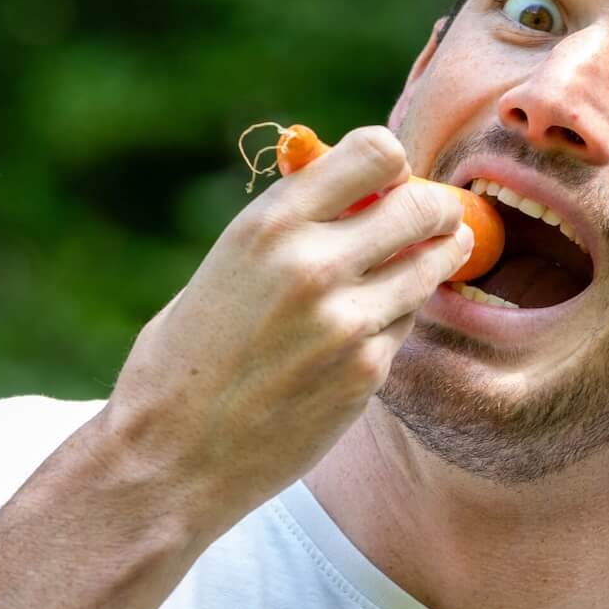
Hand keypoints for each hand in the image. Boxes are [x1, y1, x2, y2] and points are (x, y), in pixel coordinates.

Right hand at [97, 126, 471, 544]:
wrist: (171, 457)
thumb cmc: (187, 356)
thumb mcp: (227, 264)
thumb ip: (292, 224)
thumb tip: (354, 185)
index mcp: (270, 224)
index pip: (377, 152)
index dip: (392, 164)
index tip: (390, 180)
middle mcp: (314, 264)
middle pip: (423, 205)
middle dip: (435, 210)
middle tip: (436, 218)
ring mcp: (348, 320)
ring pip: (431, 264)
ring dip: (437, 257)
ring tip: (430, 257)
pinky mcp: (368, 370)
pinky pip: (408, 321)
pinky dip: (399, 316)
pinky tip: (372, 325)